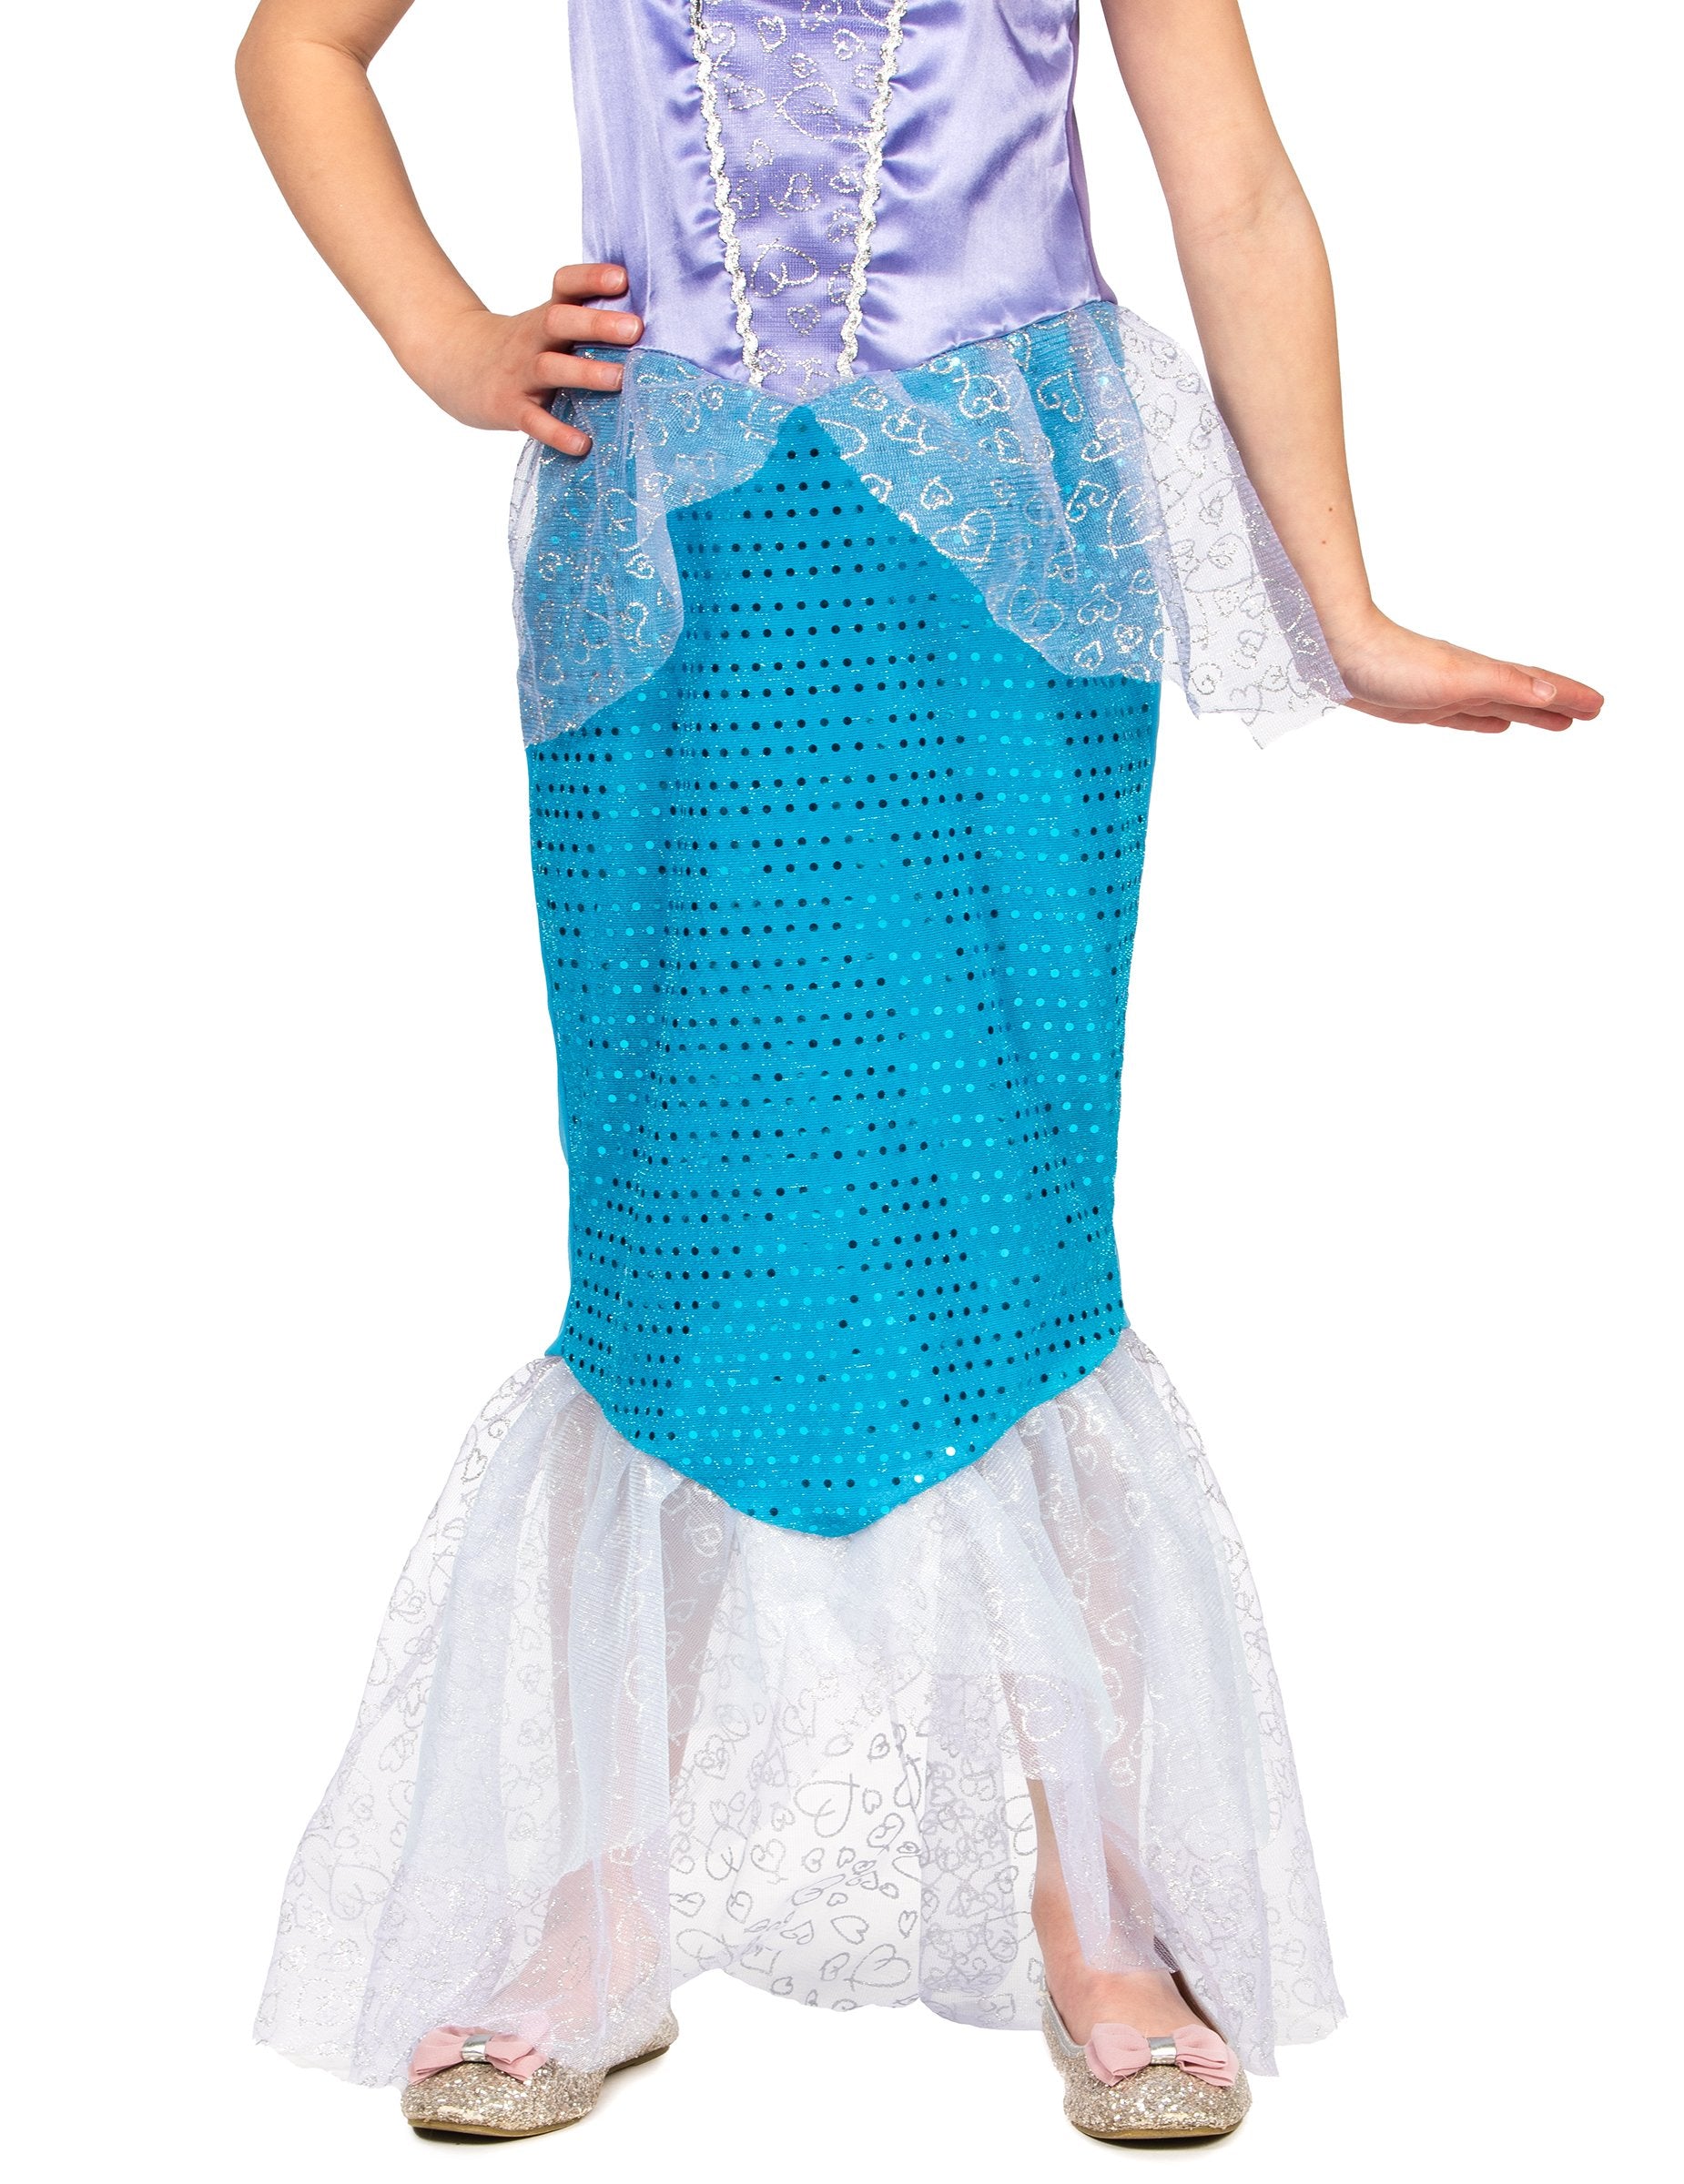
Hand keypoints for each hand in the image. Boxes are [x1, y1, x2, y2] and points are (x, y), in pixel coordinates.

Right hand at [395, 262, 640, 455]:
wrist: (454, 364)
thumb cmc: (521, 347)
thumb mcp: (545, 326)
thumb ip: (584, 322)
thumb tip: (649, 323)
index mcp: (545, 315)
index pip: (565, 285)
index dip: (591, 278)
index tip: (622, 278)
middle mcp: (532, 338)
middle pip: (560, 321)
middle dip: (597, 323)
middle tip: (635, 328)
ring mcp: (519, 373)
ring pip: (550, 367)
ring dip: (585, 372)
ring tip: (619, 378)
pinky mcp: (508, 407)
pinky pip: (534, 421)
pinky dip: (557, 432)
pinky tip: (582, 443)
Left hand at [1329, 611, 1602, 733]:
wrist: (1339, 653)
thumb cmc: (1394, 664)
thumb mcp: (1460, 678)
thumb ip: (1506, 685)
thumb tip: (1552, 693)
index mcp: (1484, 676)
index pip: (1538, 687)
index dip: (1569, 696)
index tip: (1599, 705)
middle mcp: (1470, 681)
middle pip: (1525, 694)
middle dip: (1558, 704)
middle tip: (1590, 713)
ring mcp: (1445, 692)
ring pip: (1499, 705)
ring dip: (1528, 713)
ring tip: (1553, 720)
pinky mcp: (1418, 704)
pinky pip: (1463, 715)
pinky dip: (1483, 721)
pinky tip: (1491, 725)